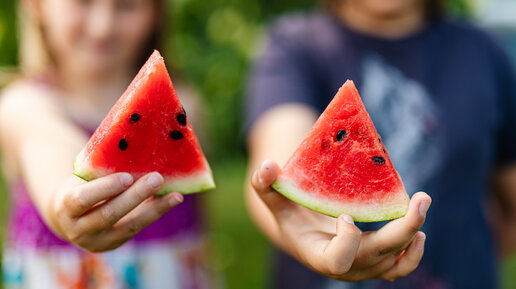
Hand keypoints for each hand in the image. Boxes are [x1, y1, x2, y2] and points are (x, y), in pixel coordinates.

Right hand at [50, 172, 182, 251]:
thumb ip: (100, 168)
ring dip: (155, 209)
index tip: (127, 176)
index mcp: (65, 208)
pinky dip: (155, 213)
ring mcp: (98, 241)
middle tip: (157, 178)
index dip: (106, 188)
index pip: (83, 199)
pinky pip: (137, 228)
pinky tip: (171, 200)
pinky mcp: (114, 244)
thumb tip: (136, 145)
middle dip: (136, 196)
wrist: (68, 216)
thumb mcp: (82, 178)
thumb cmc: (79, 186)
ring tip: (175, 195)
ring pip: (129, 226)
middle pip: (110, 214)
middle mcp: (79, 230)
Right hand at [251, 160, 430, 281]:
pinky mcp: (376, 264)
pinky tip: (419, 231)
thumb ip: (264, 185)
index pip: (337, 261)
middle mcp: (345, 268)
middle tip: (421, 198)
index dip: (346, 241)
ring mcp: (363, 269)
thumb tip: (267, 166)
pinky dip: (414, 252)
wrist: (304, 235)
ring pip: (396, 262)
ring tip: (420, 206)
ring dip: (413, 237)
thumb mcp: (274, 200)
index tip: (345, 215)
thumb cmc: (289, 215)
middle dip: (403, 229)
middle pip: (378, 257)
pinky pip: (401, 267)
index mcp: (318, 255)